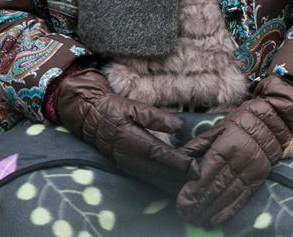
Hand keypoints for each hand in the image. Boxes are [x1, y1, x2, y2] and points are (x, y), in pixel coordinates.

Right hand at [53, 68, 192, 192]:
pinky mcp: (129, 168)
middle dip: (181, 177)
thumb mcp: (134, 107)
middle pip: (161, 173)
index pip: (162, 155)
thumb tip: (178, 126)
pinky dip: (164, 183)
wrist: (90, 119)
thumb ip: (157, 117)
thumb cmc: (114, 110)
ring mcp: (129, 165)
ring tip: (193, 186)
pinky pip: (149, 179)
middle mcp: (131, 158)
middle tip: (202, 179)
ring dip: (174, 184)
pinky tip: (176, 185)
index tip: (196, 168)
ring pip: (155, 179)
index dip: (180, 163)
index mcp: (134, 141)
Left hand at [175, 75, 292, 224]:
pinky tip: (216, 219)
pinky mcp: (260, 177)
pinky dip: (229, 210)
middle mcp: (239, 160)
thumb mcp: (216, 128)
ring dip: (211, 209)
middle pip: (216, 187)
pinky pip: (243, 197)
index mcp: (226, 146)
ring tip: (197, 220)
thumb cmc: (241, 121)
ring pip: (228, 194)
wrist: (273, 118)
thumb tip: (178, 159)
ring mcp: (251, 170)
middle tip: (186, 216)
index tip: (181, 204)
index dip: (193, 191)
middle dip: (199, 204)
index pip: (207, 174)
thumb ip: (197, 145)